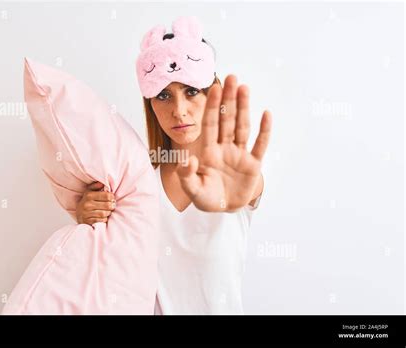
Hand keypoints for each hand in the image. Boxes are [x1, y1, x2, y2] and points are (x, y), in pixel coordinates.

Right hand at [75, 182, 115, 224]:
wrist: (79, 214)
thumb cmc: (87, 202)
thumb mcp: (89, 192)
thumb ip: (95, 186)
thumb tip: (102, 183)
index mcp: (89, 195)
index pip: (107, 196)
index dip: (112, 197)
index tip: (112, 198)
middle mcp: (87, 204)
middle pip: (107, 205)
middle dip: (112, 206)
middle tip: (112, 206)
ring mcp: (87, 213)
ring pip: (105, 213)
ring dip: (108, 213)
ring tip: (107, 211)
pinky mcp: (88, 221)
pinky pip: (101, 220)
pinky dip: (104, 219)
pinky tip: (103, 217)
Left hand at [176, 74, 271, 211]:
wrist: (224, 209)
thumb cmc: (206, 198)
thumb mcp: (192, 189)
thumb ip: (187, 175)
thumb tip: (188, 158)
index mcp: (209, 152)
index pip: (210, 124)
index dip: (211, 107)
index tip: (213, 88)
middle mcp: (224, 148)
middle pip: (227, 120)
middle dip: (228, 100)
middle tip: (231, 77)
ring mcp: (240, 155)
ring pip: (242, 127)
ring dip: (244, 108)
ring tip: (244, 88)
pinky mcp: (253, 165)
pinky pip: (259, 145)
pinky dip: (264, 131)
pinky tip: (266, 114)